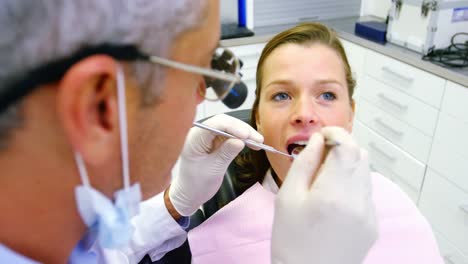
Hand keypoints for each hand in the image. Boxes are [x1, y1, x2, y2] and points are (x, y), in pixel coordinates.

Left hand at [168, 114, 262, 215]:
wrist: (189, 194)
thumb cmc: (196, 184)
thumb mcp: (213, 170)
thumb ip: (226, 154)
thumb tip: (240, 141)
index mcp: (194, 138)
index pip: (215, 124)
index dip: (233, 127)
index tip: (247, 136)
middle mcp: (200, 133)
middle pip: (224, 123)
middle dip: (242, 129)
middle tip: (258, 140)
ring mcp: (207, 137)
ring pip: (229, 127)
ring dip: (244, 133)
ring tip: (258, 142)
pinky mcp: (214, 142)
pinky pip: (230, 135)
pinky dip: (241, 139)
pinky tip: (251, 143)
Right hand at [271, 127, 376, 263]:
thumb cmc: (290, 240)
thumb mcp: (287, 198)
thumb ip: (304, 163)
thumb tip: (317, 140)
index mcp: (334, 193)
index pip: (347, 145)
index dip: (335, 133)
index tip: (321, 136)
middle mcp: (359, 201)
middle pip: (360, 155)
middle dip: (341, 148)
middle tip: (318, 159)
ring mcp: (370, 214)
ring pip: (365, 172)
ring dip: (347, 166)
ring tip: (324, 181)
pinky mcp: (373, 224)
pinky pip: (366, 192)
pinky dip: (352, 185)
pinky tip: (333, 200)